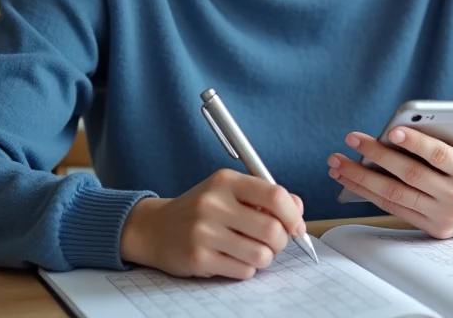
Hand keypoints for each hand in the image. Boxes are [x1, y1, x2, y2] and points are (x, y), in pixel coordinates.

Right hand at [119, 169, 304, 279]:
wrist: (154, 228)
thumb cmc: (201, 210)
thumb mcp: (230, 192)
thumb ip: (265, 197)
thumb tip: (298, 211)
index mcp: (226, 181)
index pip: (275, 196)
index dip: (293, 215)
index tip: (296, 226)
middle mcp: (214, 203)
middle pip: (272, 230)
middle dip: (280, 242)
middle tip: (273, 243)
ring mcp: (204, 232)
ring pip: (260, 255)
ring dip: (264, 258)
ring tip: (252, 252)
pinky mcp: (198, 258)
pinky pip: (243, 271)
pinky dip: (246, 269)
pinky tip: (232, 260)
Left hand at [328, 99, 452, 238]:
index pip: (439, 156)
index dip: (416, 144)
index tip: (392, 131)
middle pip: (409, 176)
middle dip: (377, 157)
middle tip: (352, 138)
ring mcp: (442, 217)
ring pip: (395, 196)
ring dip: (362, 180)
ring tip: (338, 163)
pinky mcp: (432, 228)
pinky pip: (394, 209)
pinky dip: (369, 195)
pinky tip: (350, 180)